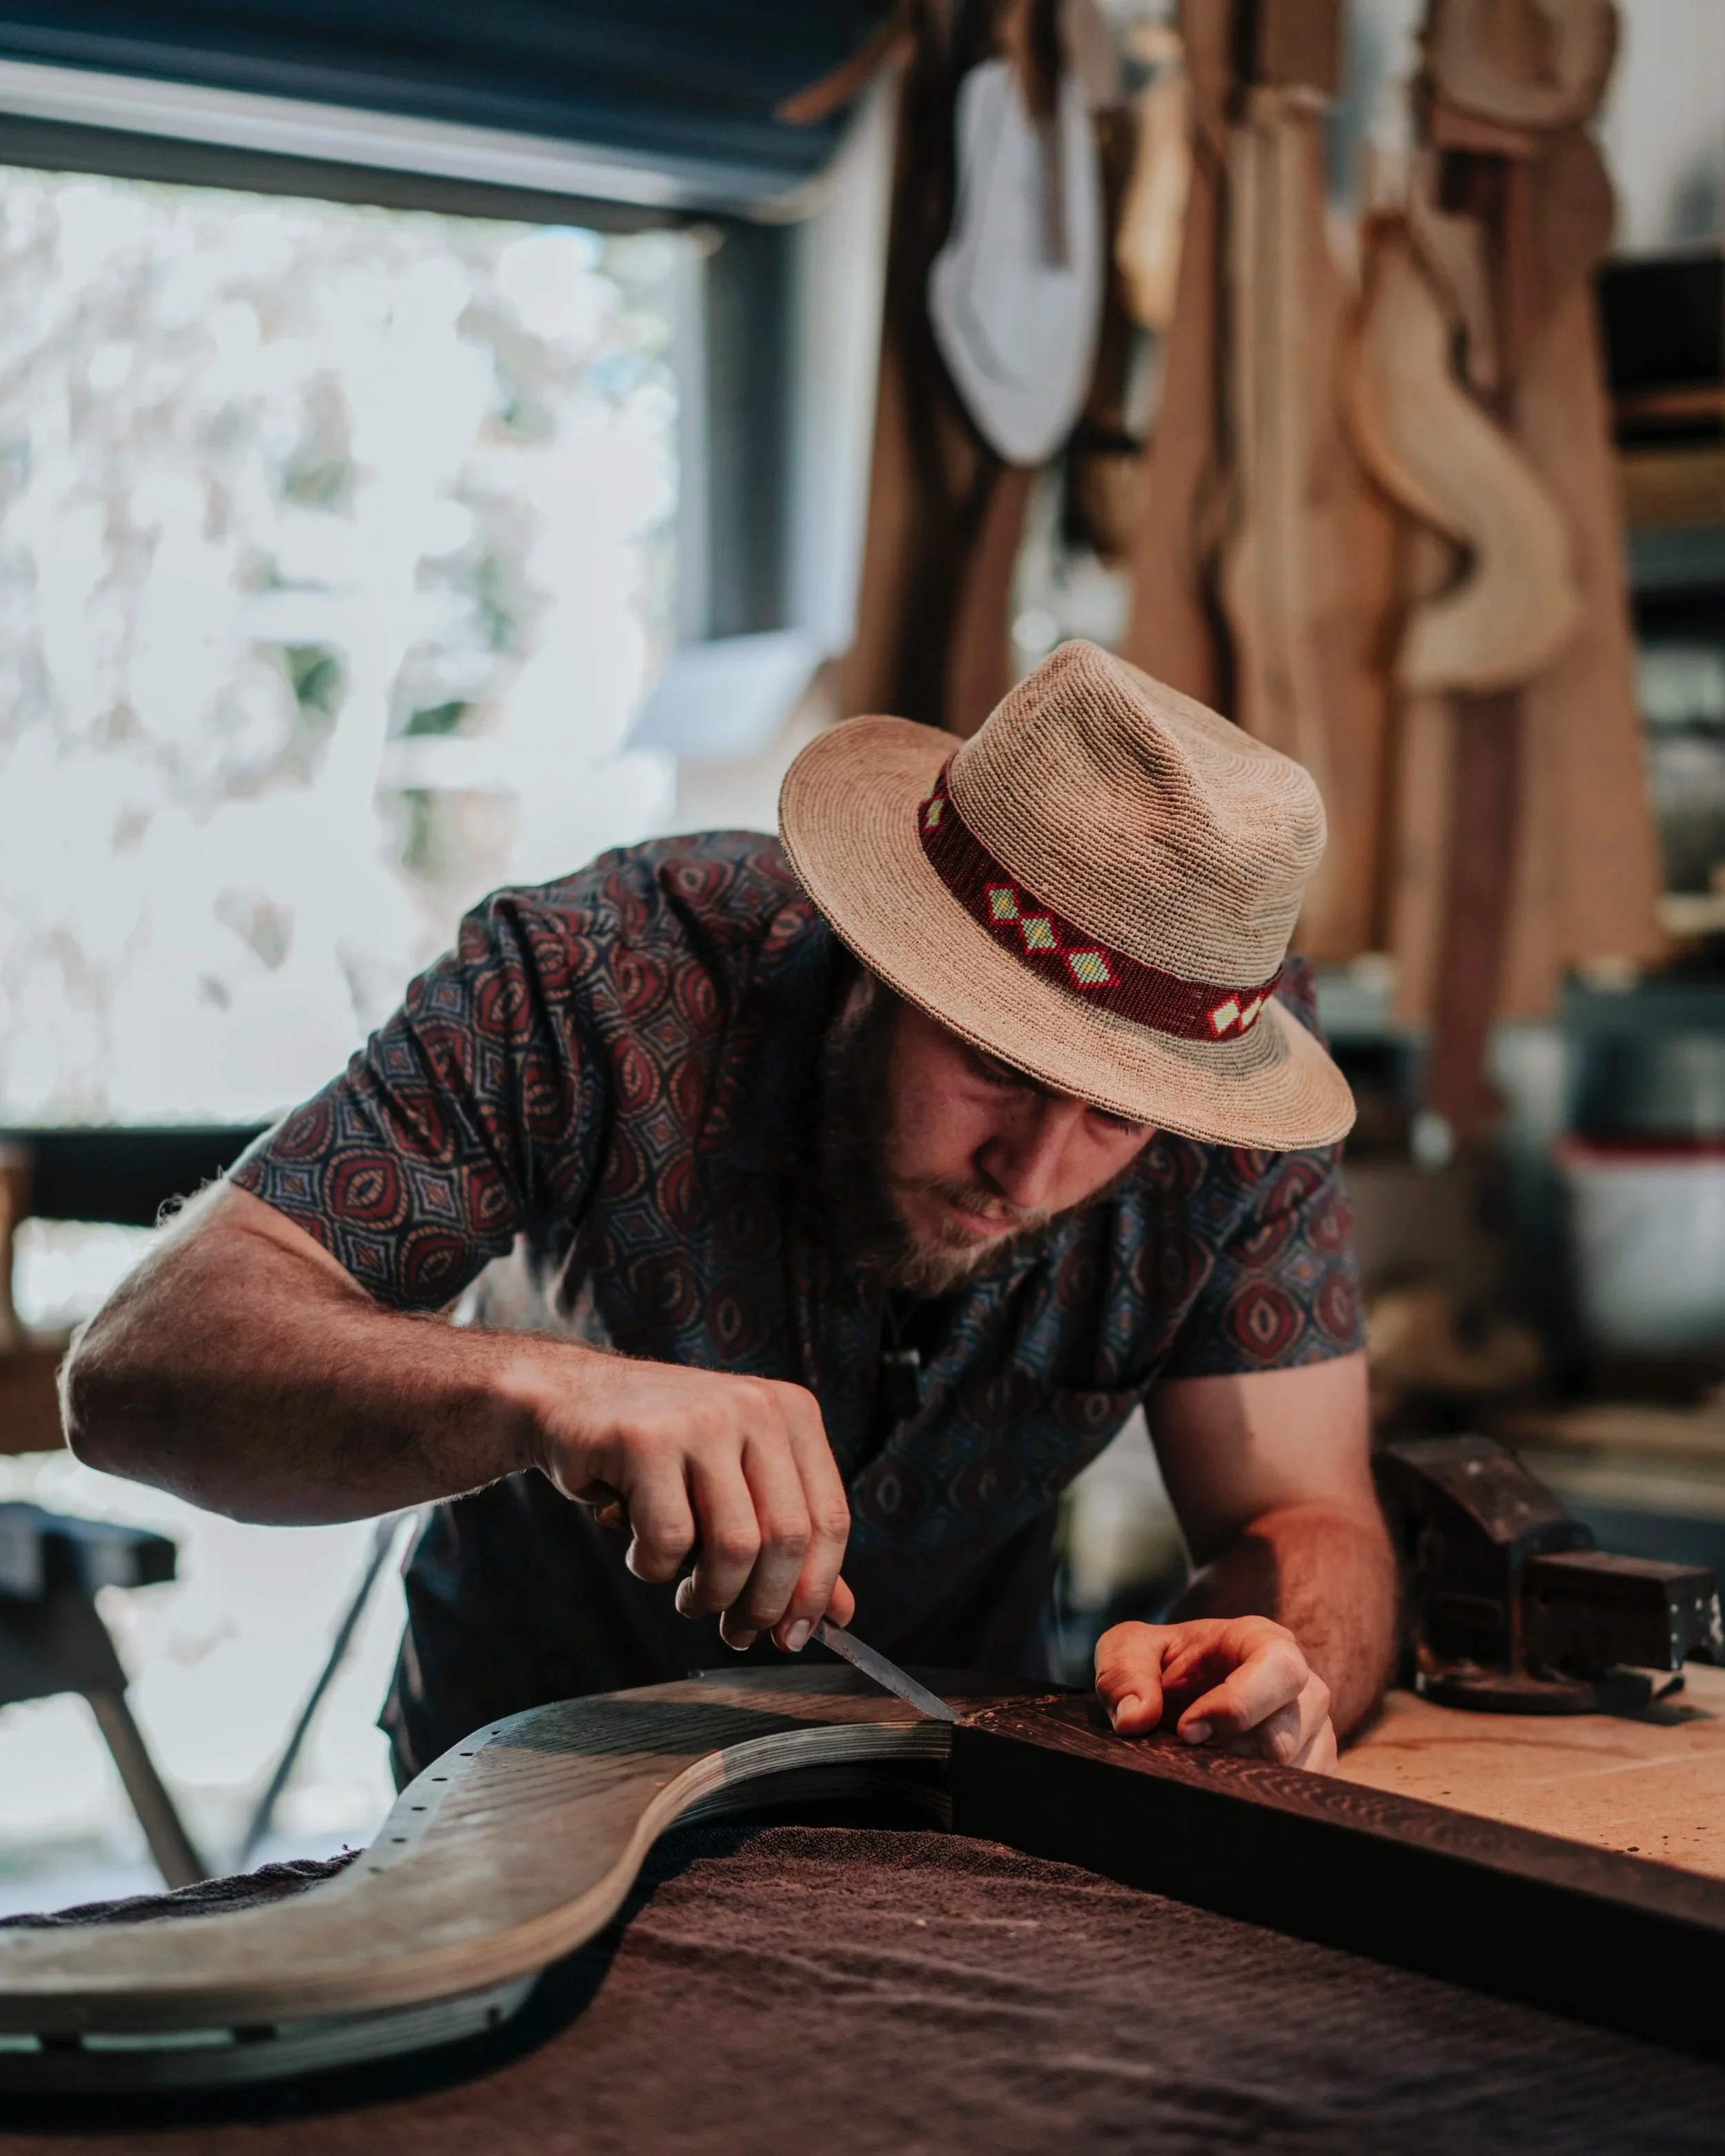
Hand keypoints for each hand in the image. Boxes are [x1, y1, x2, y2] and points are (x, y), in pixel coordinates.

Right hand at [527, 1351, 854, 1652]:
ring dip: (711, 1596)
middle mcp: (756, 1407)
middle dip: (763, 1605)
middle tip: (737, 1633)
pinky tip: (642, 1554)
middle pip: (787, 1539)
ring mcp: (702, 1419)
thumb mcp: (735, 1484)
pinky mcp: (646, 1440)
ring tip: (690, 1600)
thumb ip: (787, 1545)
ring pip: (734, 1547)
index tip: (795, 1637)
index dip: (816, 1591)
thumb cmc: (659, 1452)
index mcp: (793, 1412)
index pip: (829, 1519)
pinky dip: (654, 1569)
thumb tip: (839, 1617)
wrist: (567, 1399)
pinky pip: (669, 1540)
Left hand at [1093, 1616, 1336, 1772]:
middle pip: (1293, 1726)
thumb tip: (1134, 1718)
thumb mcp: (1127, 1651)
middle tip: (1194, 1760)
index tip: (1187, 1731)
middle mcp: (1300, 1684)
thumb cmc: (1160, 1664)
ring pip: (1300, 1767)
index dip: (1238, 1704)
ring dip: (1249, 1782)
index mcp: (1261, 1640)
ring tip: (1207, 1773)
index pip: (1279, 1667)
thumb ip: (1124, 1673)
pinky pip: (1305, 1794)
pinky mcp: (1313, 1766)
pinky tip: (1228, 1792)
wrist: (1175, 1693)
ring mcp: (1312, 1728)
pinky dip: (1263, 1801)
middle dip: (1237, 1753)